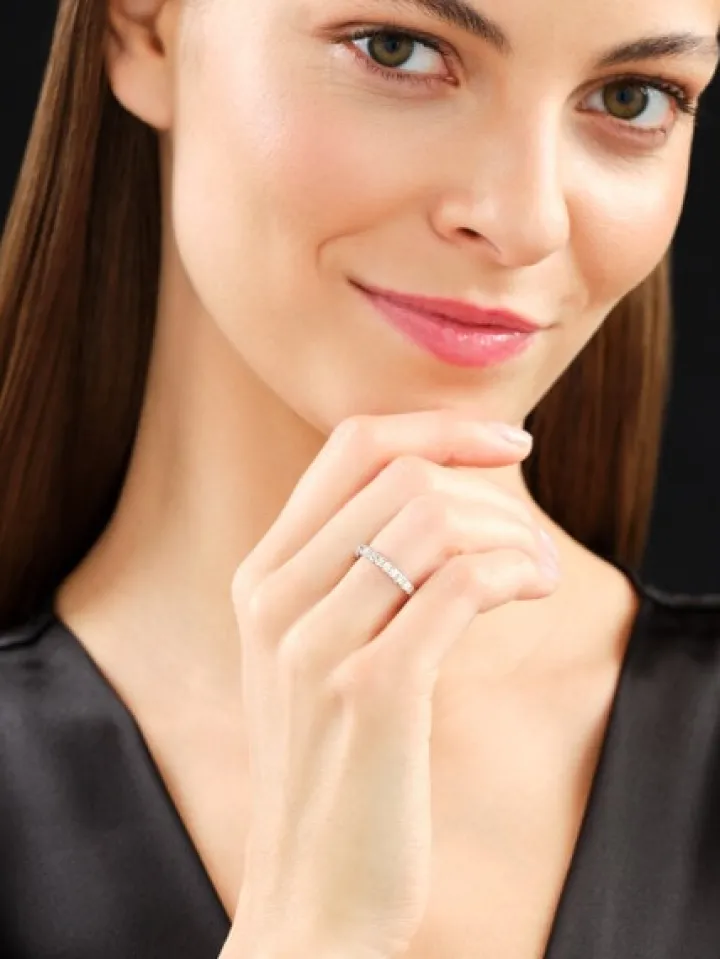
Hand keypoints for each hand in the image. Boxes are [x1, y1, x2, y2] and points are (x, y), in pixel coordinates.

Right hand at [228, 411, 559, 957]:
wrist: (311, 887)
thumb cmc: (332, 763)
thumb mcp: (312, 653)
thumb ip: (347, 573)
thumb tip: (440, 497)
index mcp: (261, 576)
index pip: (351, 447)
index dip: (437, 426)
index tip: (505, 442)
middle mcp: (276, 597)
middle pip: (402, 474)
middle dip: (490, 490)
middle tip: (531, 538)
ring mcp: (316, 645)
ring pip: (432, 520)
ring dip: (509, 532)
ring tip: (538, 570)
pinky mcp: (373, 693)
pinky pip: (458, 586)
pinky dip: (514, 572)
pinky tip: (536, 588)